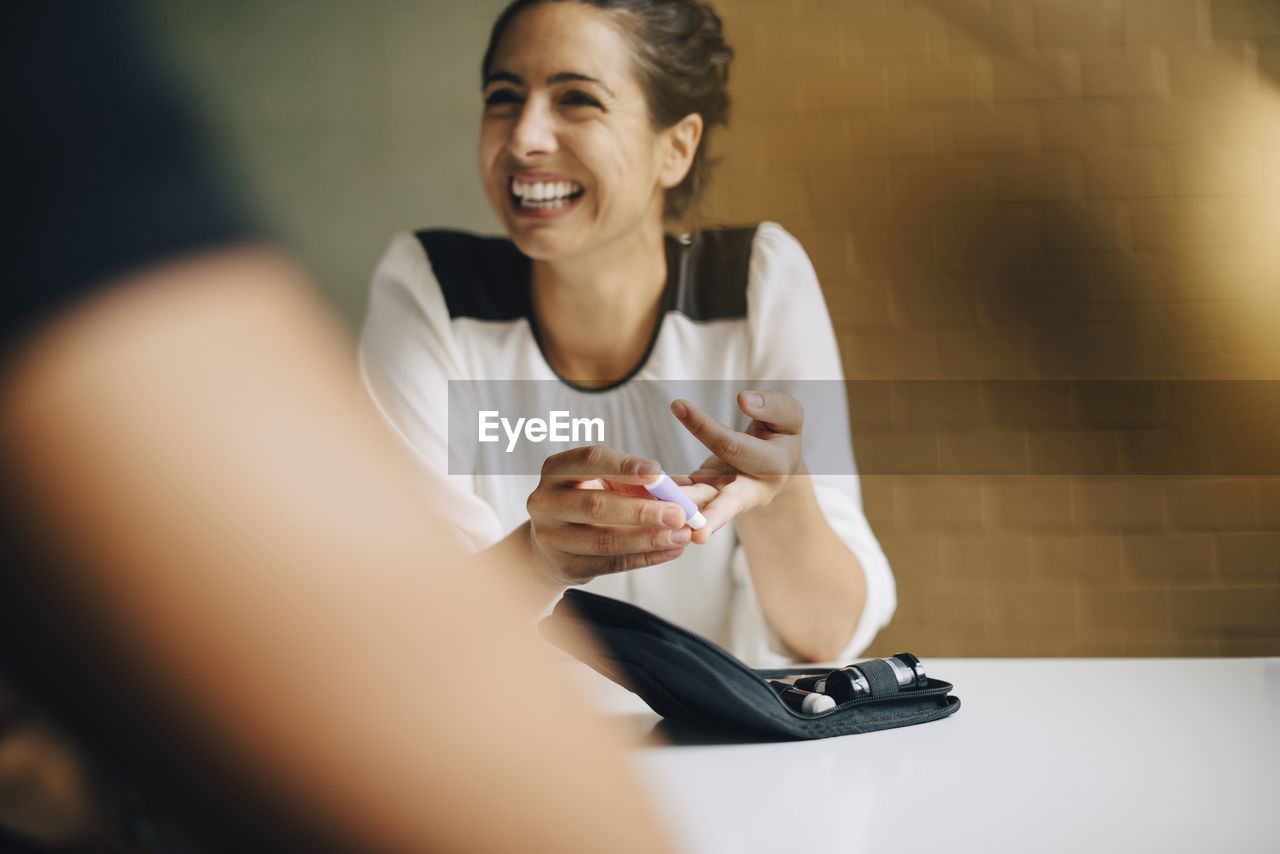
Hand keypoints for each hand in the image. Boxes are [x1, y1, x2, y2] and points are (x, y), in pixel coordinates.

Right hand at [525, 445, 714, 585]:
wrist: (553, 544)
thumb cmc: (588, 501)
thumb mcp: (605, 482)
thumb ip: (637, 481)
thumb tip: (680, 490)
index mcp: (556, 470)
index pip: (590, 460)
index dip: (625, 466)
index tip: (659, 473)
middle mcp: (546, 502)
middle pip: (596, 505)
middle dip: (642, 511)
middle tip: (679, 513)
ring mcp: (551, 537)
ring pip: (605, 540)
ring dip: (649, 539)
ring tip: (682, 535)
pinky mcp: (565, 567)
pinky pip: (610, 564)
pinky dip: (645, 558)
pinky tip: (671, 551)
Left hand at [670, 390, 803, 543]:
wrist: (775, 468)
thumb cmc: (780, 436)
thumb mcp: (788, 418)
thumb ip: (773, 406)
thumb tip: (744, 399)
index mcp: (772, 466)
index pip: (732, 445)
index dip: (705, 426)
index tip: (677, 405)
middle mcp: (751, 490)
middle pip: (730, 502)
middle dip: (714, 516)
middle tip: (699, 534)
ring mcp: (726, 499)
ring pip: (702, 505)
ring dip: (681, 512)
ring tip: (658, 519)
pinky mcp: (707, 499)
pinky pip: (686, 497)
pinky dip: (664, 498)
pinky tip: (641, 497)